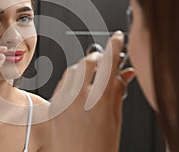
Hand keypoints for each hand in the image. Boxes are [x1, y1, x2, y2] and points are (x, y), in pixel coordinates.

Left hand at [50, 31, 134, 151]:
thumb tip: (125, 74)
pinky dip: (70, 79)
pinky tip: (77, 88)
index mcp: (100, 100)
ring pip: (72, 70)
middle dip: (97, 57)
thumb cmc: (98, 147)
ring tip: (90, 78)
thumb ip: (118, 92)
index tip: (118, 38)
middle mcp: (79, 97)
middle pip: (87, 62)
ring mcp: (63, 101)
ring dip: (83, 67)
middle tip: (104, 63)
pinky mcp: (53, 106)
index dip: (115, 46)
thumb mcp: (115, 119)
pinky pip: (61, 83)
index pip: (109, 63)